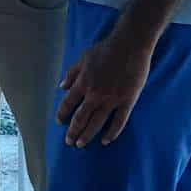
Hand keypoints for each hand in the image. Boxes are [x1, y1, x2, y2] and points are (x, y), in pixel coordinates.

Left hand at [57, 27, 153, 147]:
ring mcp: (111, 99)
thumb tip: (61, 87)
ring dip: (87, 135)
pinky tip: (106, 140)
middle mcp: (95, 94)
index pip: (68, 103)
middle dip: (73, 131)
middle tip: (69, 142)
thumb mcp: (84, 58)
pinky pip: (119, 121)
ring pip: (96, 123)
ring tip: (81, 144)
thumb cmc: (106, 49)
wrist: (130, 45)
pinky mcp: (127, 101)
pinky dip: (112, 133)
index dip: (62, 114)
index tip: (60, 122)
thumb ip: (72, 74)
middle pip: (81, 118)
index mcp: (83, 83)